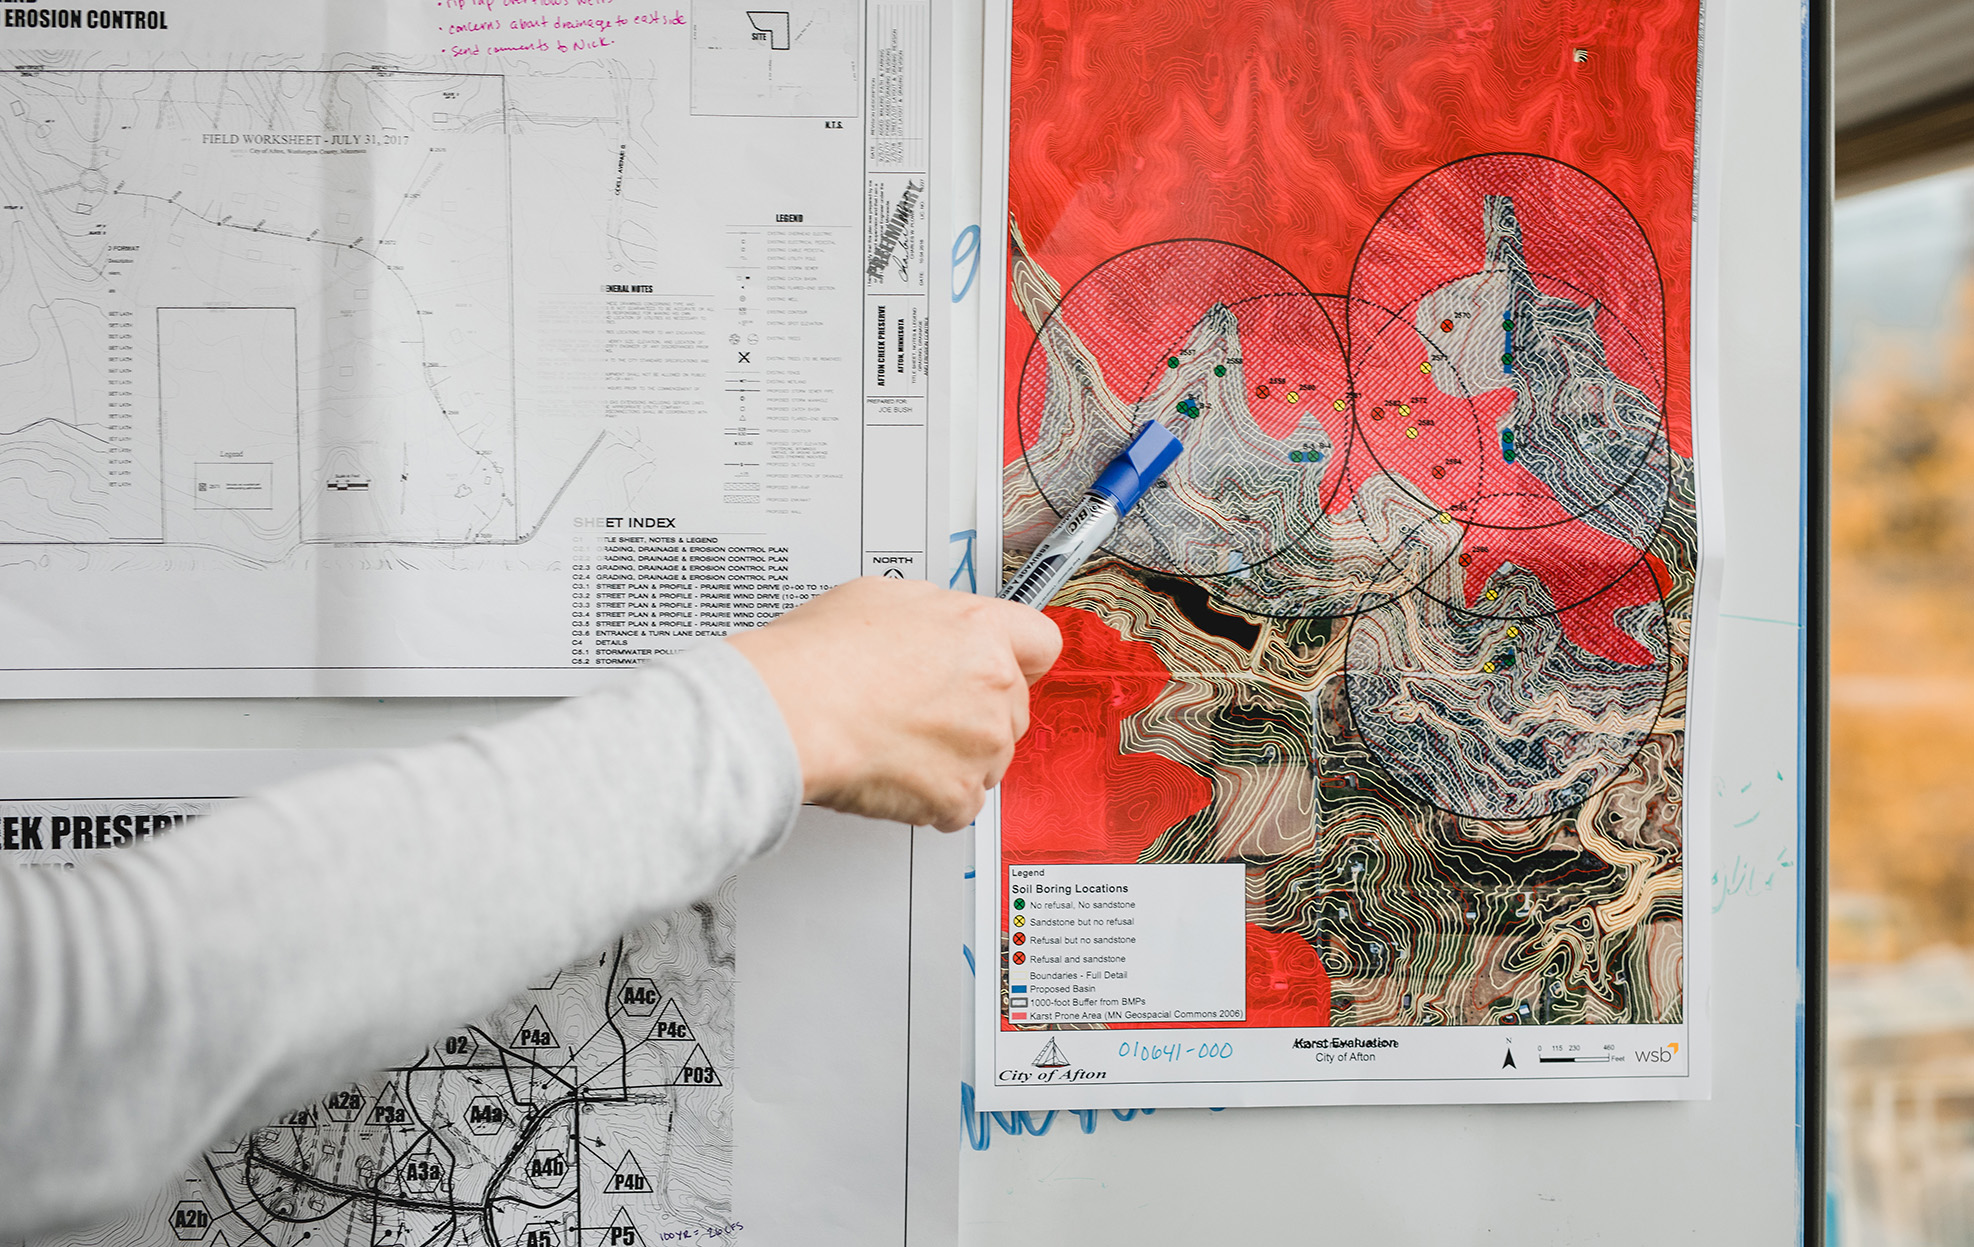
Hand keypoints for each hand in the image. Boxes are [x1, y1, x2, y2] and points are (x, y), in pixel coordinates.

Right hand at [726, 577, 1061, 830]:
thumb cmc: (819, 656)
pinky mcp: (959, 794)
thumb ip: (934, 617)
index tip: (1004, 669)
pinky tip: (896, 773)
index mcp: (980, 629)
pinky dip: (933, 798)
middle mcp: (993, 685)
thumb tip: (934, 629)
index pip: (1040, 644)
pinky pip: (961, 804)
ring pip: (990, 759)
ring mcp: (981, 744)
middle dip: (976, 713)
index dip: (1018, 659)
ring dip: (955, 757)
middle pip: (1013, 708)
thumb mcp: (883, 596)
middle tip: (925, 711)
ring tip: (899, 742)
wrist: (790, 712)